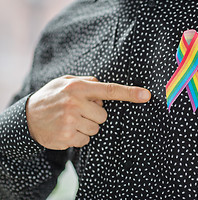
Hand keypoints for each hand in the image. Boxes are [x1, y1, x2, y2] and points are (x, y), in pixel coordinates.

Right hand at [26, 75, 150, 149]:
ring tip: (70, 119)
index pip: (109, 90)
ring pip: (96, 128)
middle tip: (78, 110)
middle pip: (103, 115)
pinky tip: (66, 128)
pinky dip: (79, 136)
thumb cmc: (52, 96)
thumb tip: (106, 88)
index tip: (146, 95)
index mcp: (78, 87)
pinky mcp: (66, 137)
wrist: (27, 117)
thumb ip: (88, 82)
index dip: (129, 93)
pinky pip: (86, 140)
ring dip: (86, 125)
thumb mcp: (67, 81)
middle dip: (94, 114)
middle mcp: (75, 103)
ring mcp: (70, 121)